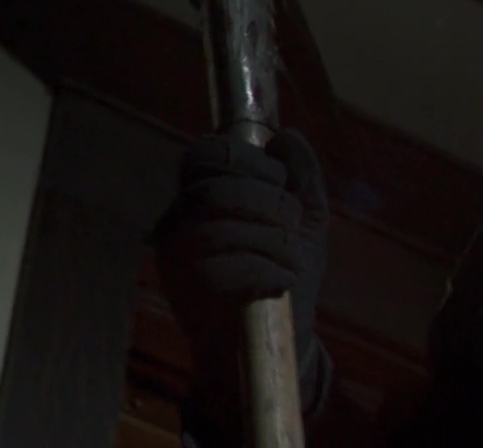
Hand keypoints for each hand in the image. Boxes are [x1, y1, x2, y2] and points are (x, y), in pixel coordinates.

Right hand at [152, 129, 329, 420]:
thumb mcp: (303, 222)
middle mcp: (179, 223)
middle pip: (216, 187)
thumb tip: (287, 135)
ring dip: (276, 241)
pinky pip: (232, 269)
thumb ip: (301, 176)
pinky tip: (280, 285)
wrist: (270, 347)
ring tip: (291, 261)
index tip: (279, 182)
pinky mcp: (190, 295)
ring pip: (226, 227)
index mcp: (200, 198)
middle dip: (269, 202)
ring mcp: (179, 260)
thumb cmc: (283, 276)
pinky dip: (271, 273)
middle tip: (290, 225)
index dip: (248, 159)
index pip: (204, 153)